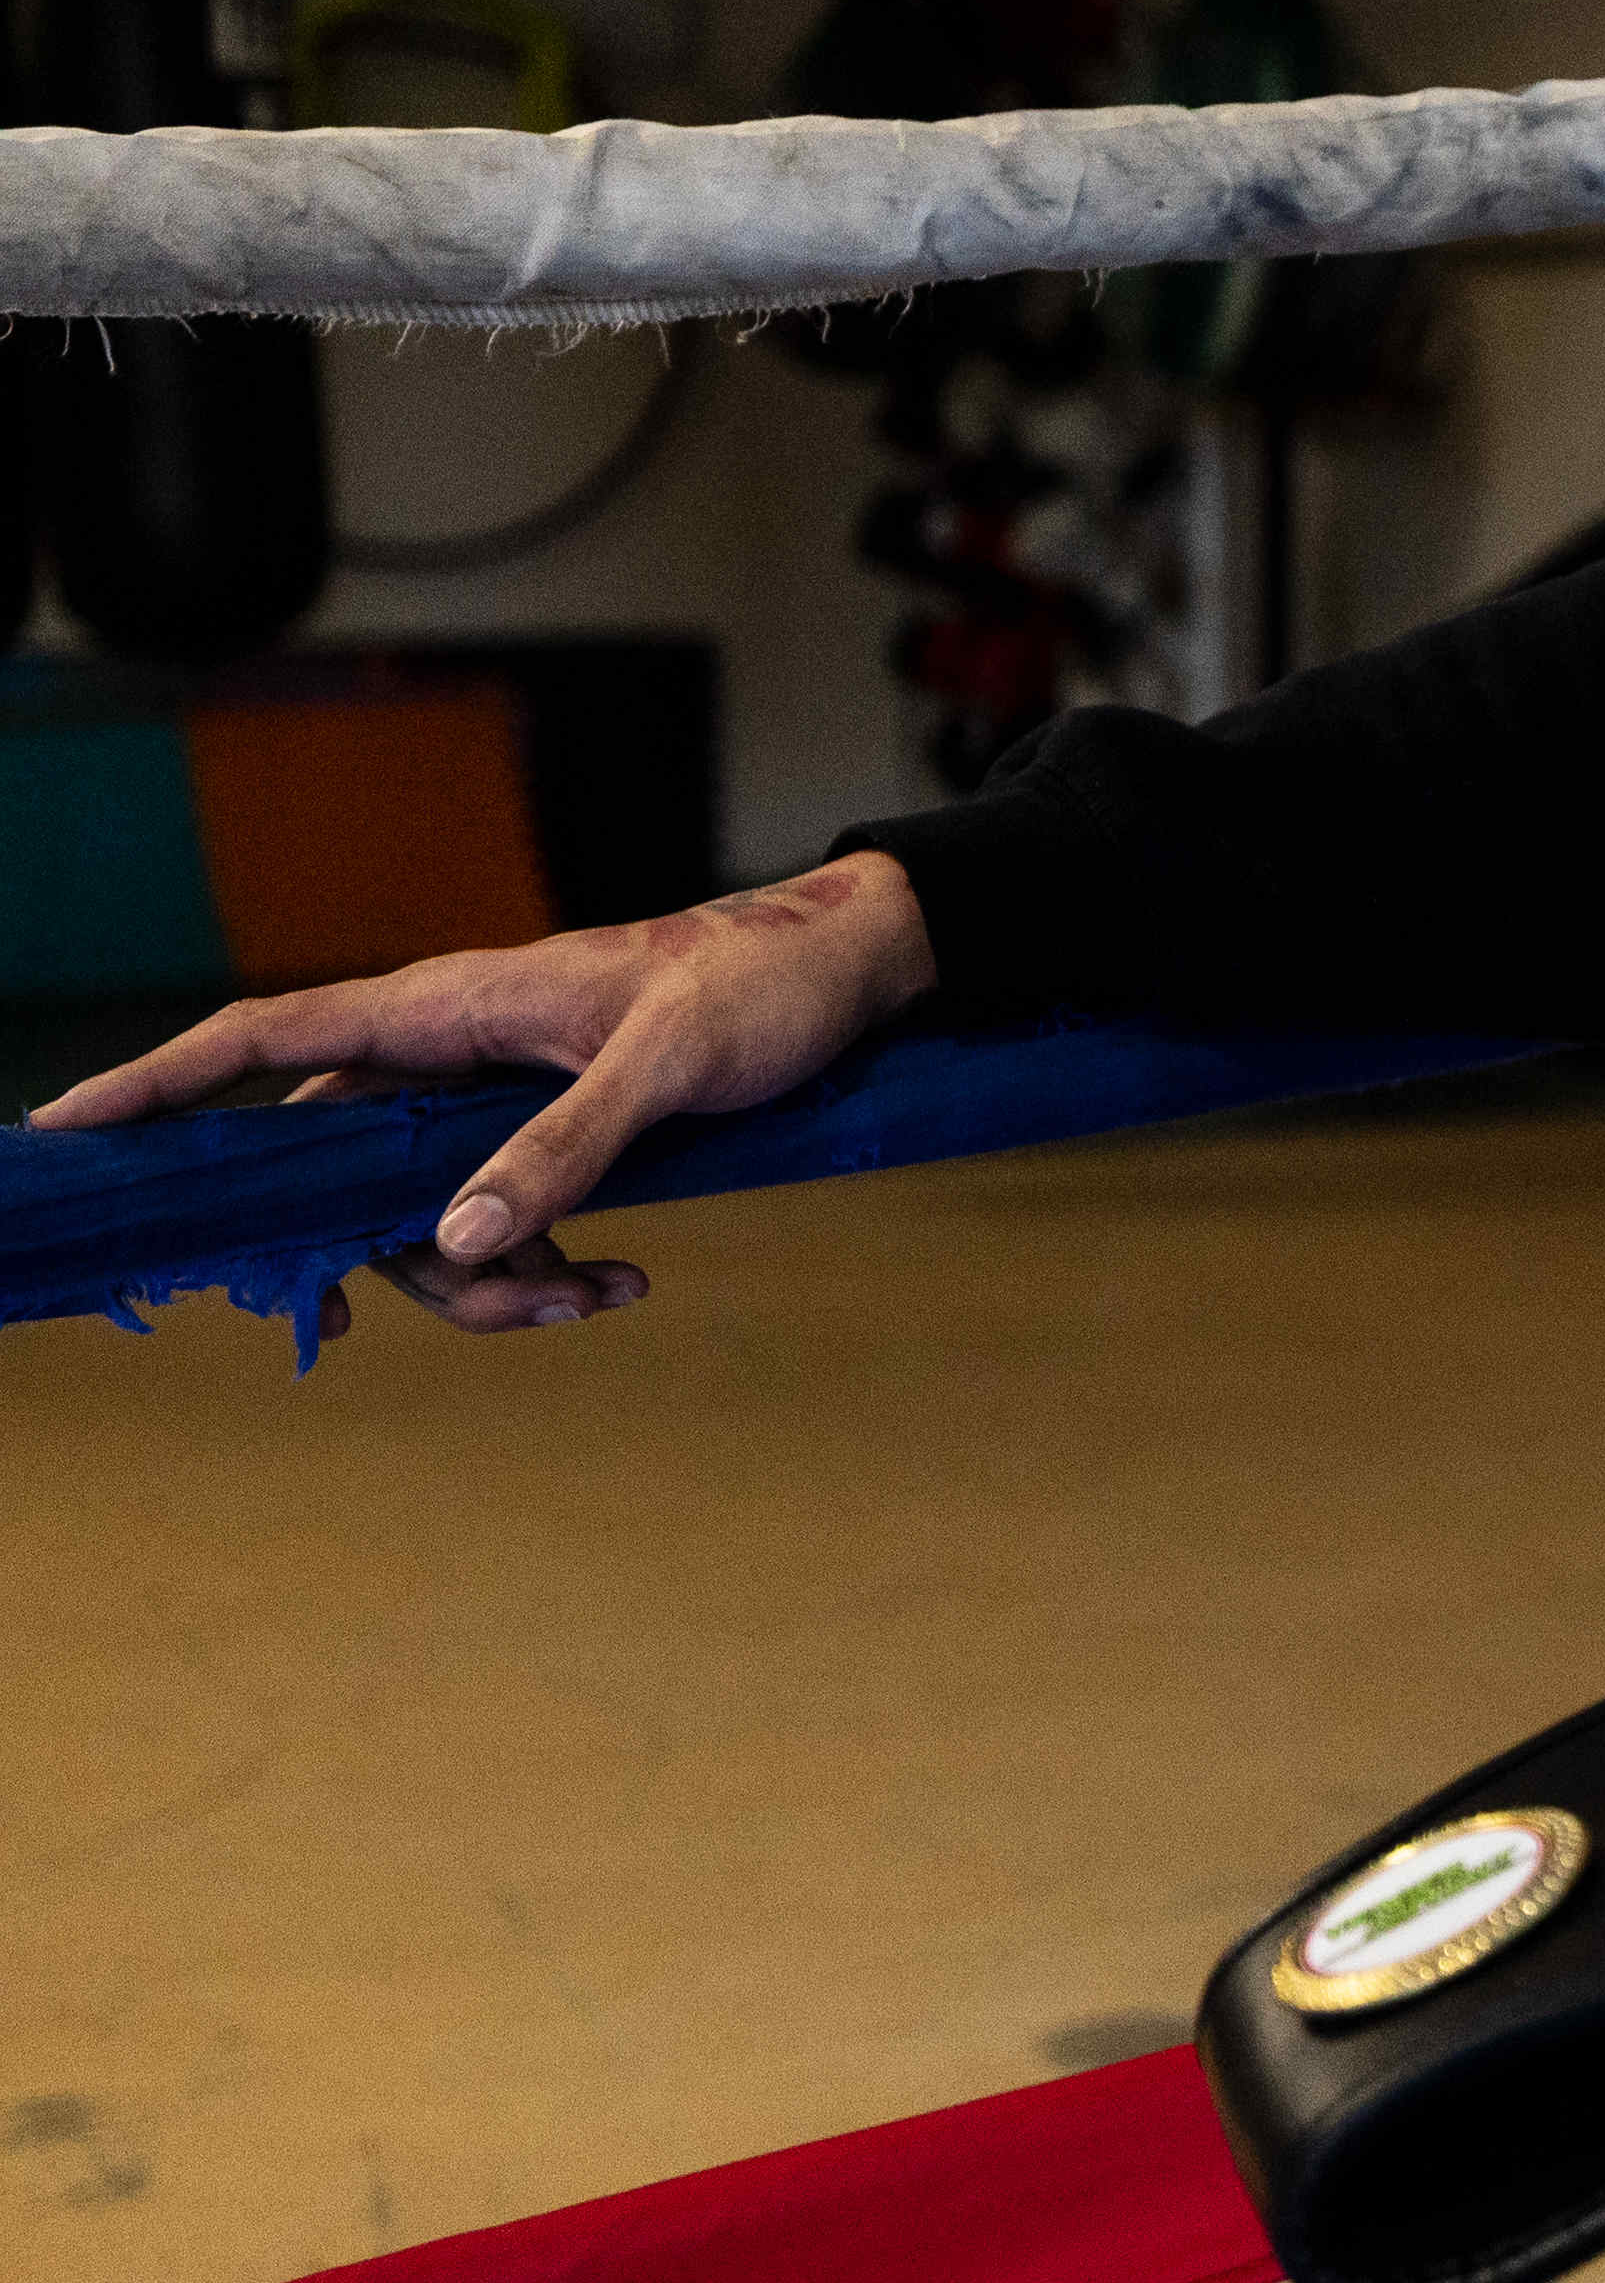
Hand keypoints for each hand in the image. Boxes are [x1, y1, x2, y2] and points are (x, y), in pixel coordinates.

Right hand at [27, 853, 939, 1335]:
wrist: (847, 974)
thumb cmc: (756, 990)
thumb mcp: (664, 1067)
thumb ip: (560, 1148)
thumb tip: (452, 1238)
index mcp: (445, 1007)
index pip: (263, 1037)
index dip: (158, 1083)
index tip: (64, 1128)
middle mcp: (446, 1053)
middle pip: (339, 1176)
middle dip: (404, 1264)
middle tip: (535, 1308)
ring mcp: (488, 1099)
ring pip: (419, 1220)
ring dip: (498, 1283)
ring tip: (608, 1291)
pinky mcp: (541, 1134)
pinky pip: (491, 1221)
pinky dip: (542, 1265)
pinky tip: (625, 1280)